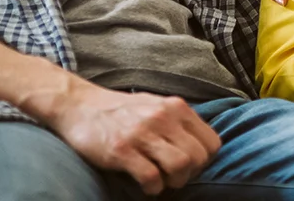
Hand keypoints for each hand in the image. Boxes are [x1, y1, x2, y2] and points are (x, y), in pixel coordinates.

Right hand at [47, 81, 219, 195]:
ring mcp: (142, 133)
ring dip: (174, 182)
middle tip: (176, 177)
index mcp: (176, 107)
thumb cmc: (121, 110)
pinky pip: (151, 177)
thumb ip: (178, 121)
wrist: (81, 105)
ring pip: (180, 166)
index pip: (212, 141)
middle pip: (198, 157)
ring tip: (163, 182)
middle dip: (191, 174)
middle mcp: (163, 117)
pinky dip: (153, 189)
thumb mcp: (157, 105)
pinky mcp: (122, 150)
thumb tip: (200, 146)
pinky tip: (146, 185)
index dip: (205, 160)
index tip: (192, 166)